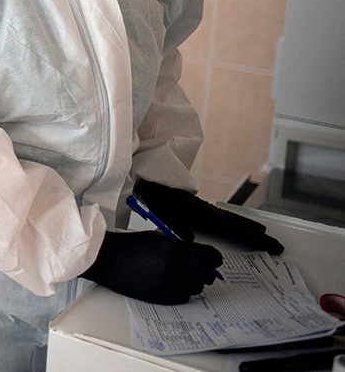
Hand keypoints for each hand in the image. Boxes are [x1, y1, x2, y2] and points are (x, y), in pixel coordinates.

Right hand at [81, 231, 222, 304]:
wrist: (109, 258)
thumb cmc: (130, 246)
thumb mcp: (160, 238)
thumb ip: (182, 247)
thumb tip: (199, 258)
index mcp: (180, 249)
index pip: (214, 257)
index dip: (212, 259)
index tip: (210, 261)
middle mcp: (180, 268)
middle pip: (208, 276)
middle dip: (201, 271)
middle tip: (189, 268)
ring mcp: (173, 284)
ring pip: (196, 288)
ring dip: (189, 282)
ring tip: (172, 275)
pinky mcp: (164, 297)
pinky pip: (184, 297)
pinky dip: (178, 291)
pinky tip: (165, 283)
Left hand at [134, 179, 284, 254]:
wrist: (151, 183)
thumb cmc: (158, 198)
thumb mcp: (166, 214)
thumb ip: (178, 227)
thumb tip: (191, 240)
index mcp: (207, 214)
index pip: (237, 229)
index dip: (255, 239)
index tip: (271, 246)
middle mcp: (212, 212)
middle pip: (242, 225)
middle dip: (260, 237)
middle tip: (278, 247)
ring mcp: (209, 210)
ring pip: (236, 221)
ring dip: (251, 230)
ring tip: (266, 237)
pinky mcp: (202, 211)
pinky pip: (227, 219)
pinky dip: (239, 224)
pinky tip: (240, 227)